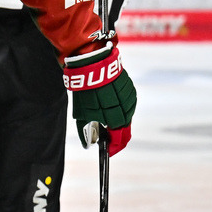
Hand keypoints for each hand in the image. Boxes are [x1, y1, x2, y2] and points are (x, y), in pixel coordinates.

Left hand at [63, 38, 135, 155]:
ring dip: (119, 119)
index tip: (109, 151)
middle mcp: (126, 107)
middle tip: (107, 136)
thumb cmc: (84, 87)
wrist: (90, 61)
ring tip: (106, 118)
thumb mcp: (82, 110)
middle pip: (125, 127)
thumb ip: (86, 129)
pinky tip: (111, 104)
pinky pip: (128, 101)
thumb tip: (88, 144)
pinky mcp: (129, 86)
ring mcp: (129, 96)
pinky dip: (121, 106)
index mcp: (114, 116)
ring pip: (127, 114)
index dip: (115, 146)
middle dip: (116, 134)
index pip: (120, 137)